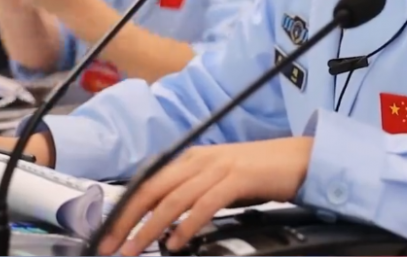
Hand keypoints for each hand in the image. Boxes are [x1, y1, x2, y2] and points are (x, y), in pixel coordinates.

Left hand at [100, 137, 313, 255]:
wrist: (296, 159)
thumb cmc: (257, 173)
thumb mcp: (218, 180)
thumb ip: (193, 194)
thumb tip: (167, 222)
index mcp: (191, 158)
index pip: (149, 183)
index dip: (126, 208)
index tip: (109, 232)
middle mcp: (199, 159)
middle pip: (153, 189)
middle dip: (127, 219)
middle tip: (109, 246)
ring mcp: (217, 167)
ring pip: (173, 198)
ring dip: (149, 227)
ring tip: (134, 249)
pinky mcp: (236, 178)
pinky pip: (204, 203)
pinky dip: (187, 224)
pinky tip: (176, 242)